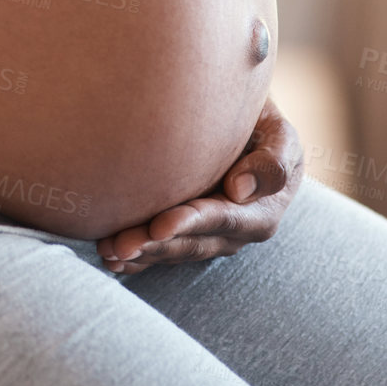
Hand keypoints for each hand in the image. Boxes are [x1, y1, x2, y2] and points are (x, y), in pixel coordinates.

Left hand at [96, 101, 303, 274]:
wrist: (246, 129)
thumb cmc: (263, 126)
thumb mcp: (279, 135)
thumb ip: (271, 161)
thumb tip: (238, 190)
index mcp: (260, 212)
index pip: (222, 219)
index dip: (190, 223)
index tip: (159, 225)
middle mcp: (234, 233)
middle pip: (191, 242)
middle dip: (155, 246)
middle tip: (120, 244)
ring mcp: (208, 238)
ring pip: (172, 251)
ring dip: (140, 253)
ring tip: (106, 250)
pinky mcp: (187, 236)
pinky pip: (162, 252)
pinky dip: (137, 258)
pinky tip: (109, 259)